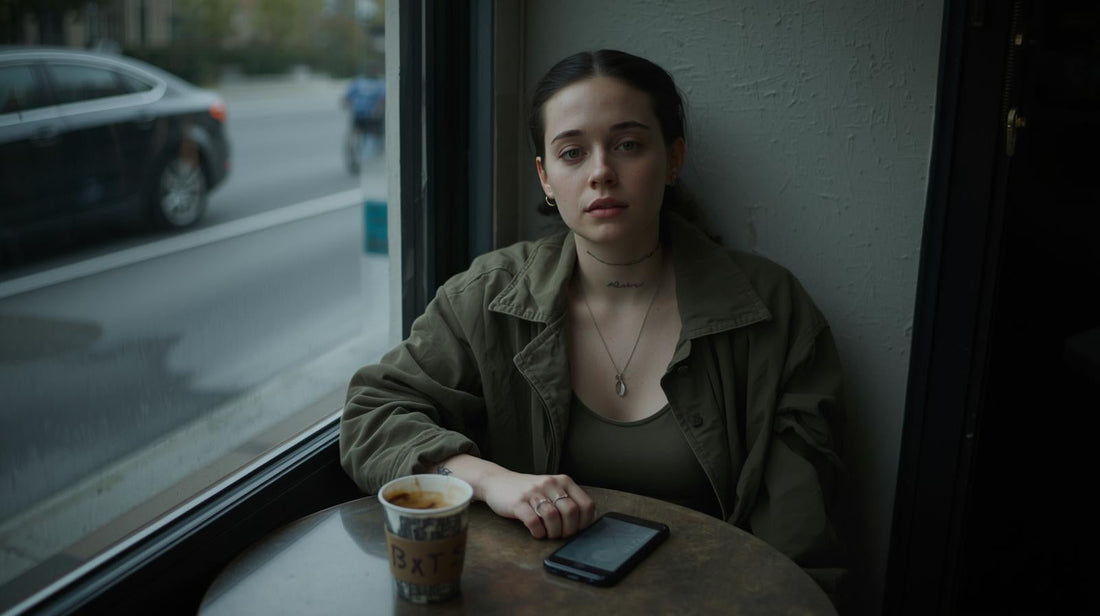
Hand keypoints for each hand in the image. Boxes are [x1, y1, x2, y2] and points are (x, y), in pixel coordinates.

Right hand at [438, 455, 595, 538]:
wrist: (497, 482)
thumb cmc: (528, 491)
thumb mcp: (551, 490)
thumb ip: (567, 501)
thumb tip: (584, 524)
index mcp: (563, 481)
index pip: (586, 505)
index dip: (584, 523)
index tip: (576, 529)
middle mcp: (550, 484)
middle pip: (571, 512)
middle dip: (568, 530)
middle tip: (560, 534)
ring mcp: (533, 492)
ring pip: (553, 517)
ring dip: (553, 532)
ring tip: (548, 533)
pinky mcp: (518, 502)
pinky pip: (533, 522)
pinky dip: (538, 532)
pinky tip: (536, 532)